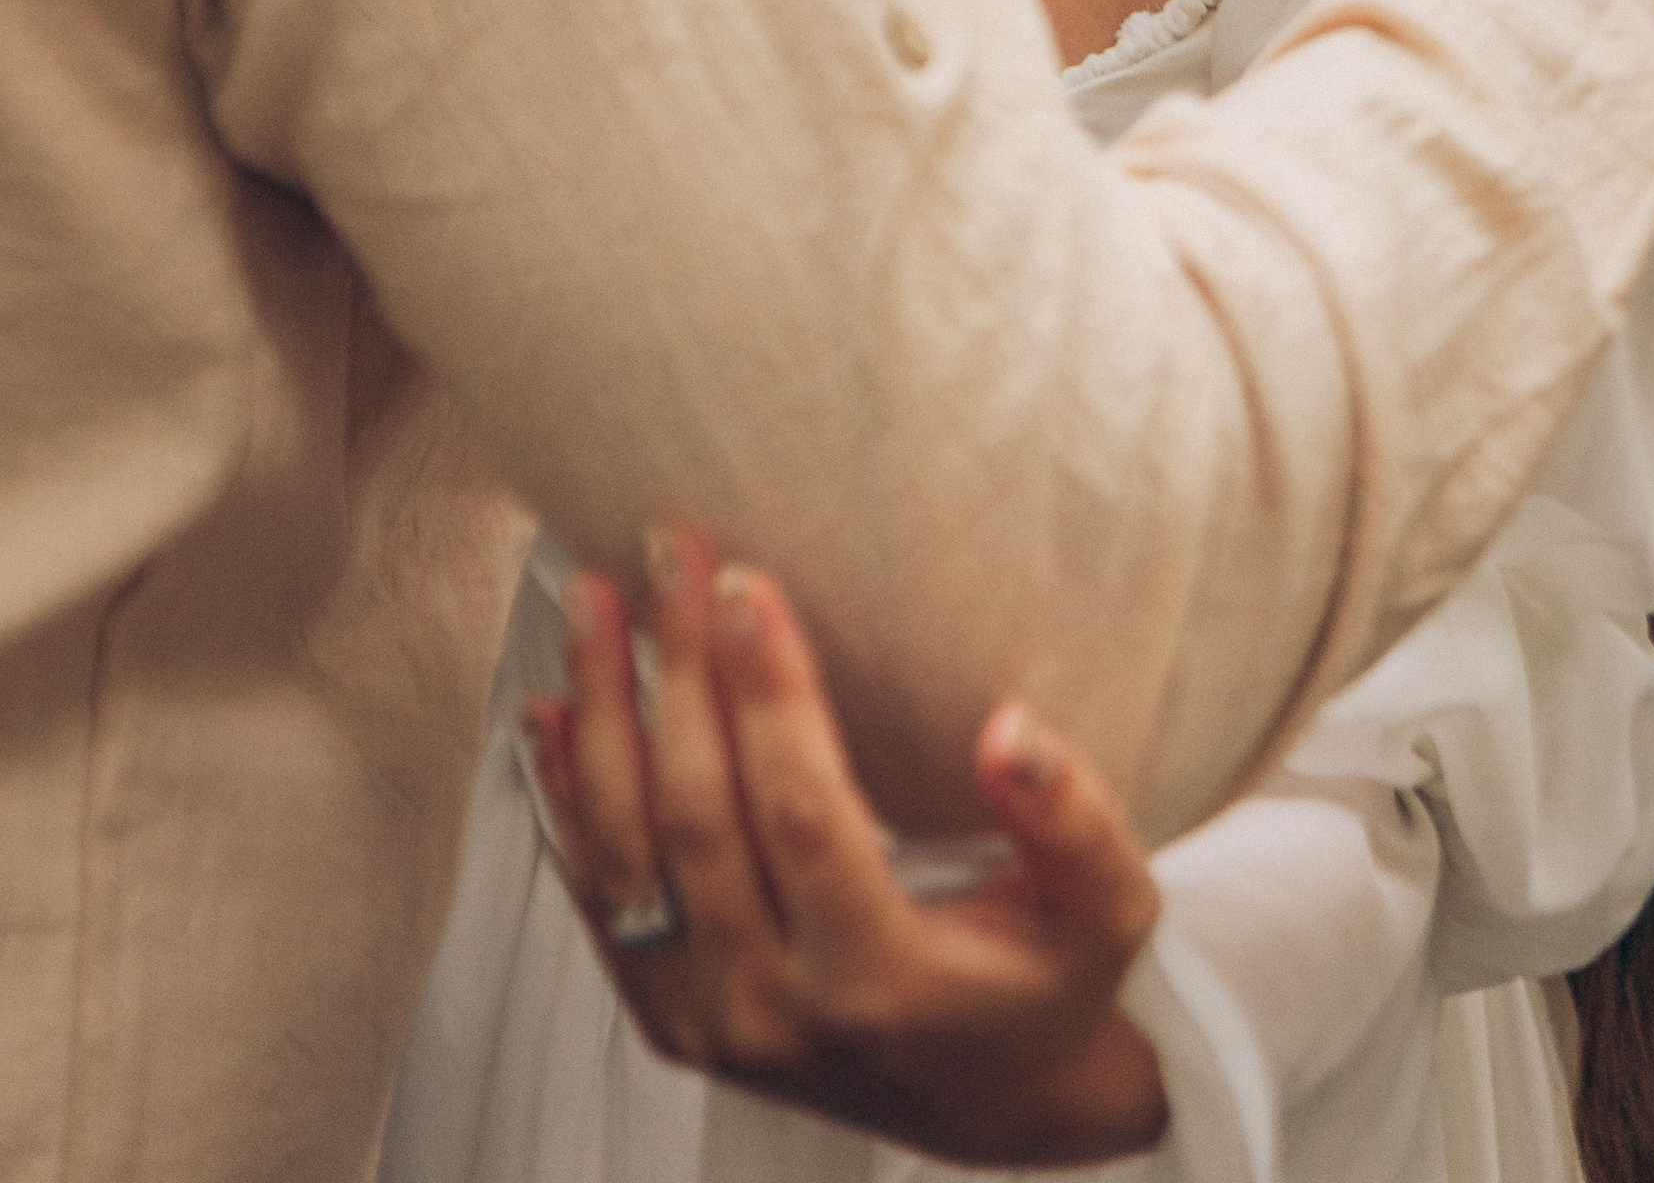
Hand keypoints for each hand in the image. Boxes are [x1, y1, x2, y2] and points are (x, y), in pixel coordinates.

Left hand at [528, 530, 1168, 1169]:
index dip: (769, 695)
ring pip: (628, 856)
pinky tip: (548, 705)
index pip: (805, 816)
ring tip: (588, 599)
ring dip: (601, 716)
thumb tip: (1011, 733)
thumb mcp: (1105, 909)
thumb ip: (1077, 820)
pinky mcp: (671, 1020)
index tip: (749, 581)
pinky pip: (598, 899)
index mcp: (882, 983)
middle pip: (699, 820)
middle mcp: (779, 1016)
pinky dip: (565, 796)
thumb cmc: (1050, 983)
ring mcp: (712, 1026)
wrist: (990, 1101)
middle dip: (677, 671)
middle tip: (667, 552)